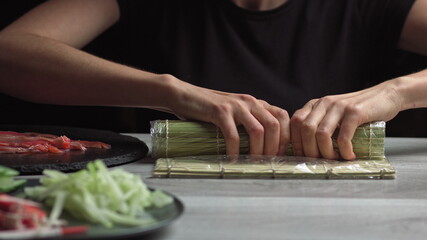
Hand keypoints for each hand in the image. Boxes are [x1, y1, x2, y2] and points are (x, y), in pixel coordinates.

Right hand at [166, 77, 289, 155]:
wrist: (183, 95)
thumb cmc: (208, 109)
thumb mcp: (234, 112)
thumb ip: (248, 122)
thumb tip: (263, 147)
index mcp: (255, 103)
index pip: (282, 116)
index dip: (286, 137)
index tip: (280, 154)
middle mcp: (249, 102)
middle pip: (274, 125)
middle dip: (274, 147)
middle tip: (268, 162)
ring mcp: (235, 106)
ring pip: (258, 131)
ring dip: (258, 151)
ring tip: (252, 164)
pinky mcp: (220, 111)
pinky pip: (233, 135)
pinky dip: (235, 151)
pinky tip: (232, 160)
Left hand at [290, 80, 402, 159]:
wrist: (386, 96)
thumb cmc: (358, 111)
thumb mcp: (334, 115)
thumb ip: (321, 124)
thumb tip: (306, 149)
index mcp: (316, 104)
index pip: (295, 123)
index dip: (296, 141)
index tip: (302, 156)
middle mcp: (324, 103)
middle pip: (306, 130)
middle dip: (310, 150)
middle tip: (320, 160)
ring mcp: (339, 106)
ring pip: (321, 134)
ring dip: (326, 152)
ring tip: (335, 158)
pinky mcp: (355, 112)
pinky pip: (343, 136)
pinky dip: (344, 150)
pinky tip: (349, 155)